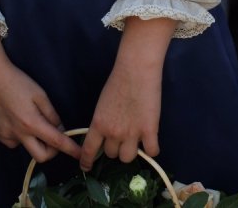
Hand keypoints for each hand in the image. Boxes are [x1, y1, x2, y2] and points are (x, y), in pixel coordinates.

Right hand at [0, 21, 80, 164]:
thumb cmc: (17, 81)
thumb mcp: (40, 94)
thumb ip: (51, 114)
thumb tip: (60, 128)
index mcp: (32, 123)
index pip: (57, 142)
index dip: (71, 149)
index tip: (80, 155)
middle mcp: (19, 134)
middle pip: (41, 156)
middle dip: (52, 150)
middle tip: (54, 135)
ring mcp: (6, 135)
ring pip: (26, 147)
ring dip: (33, 139)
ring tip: (28, 117)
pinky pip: (13, 141)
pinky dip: (19, 135)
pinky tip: (15, 117)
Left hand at [80, 17, 175, 171]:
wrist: (136, 69)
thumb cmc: (118, 80)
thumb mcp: (103, 103)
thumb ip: (103, 120)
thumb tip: (106, 134)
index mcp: (98, 123)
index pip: (89, 150)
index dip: (87, 161)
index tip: (86, 168)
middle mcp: (113, 132)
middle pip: (111, 154)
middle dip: (115, 148)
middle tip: (121, 136)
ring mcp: (132, 133)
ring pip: (128, 157)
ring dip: (130, 150)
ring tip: (135, 139)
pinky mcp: (150, 131)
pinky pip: (151, 152)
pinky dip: (152, 149)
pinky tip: (151, 141)